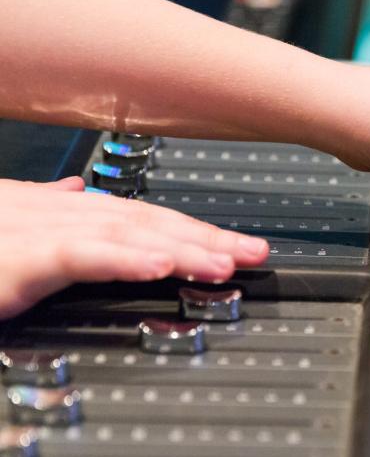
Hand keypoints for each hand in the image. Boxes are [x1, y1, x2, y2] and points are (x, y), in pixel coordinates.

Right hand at [0, 177, 268, 318]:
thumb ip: (41, 209)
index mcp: (54, 206)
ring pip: (124, 234)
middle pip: (146, 220)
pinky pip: (79, 255)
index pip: (139, 215)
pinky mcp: (16, 257)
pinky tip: (162, 265)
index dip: (192, 228)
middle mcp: (51, 211)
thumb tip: (71, 192)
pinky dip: (124, 258)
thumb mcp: (1, 219)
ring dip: (181, 247)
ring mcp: (32, 230)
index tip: (237, 245)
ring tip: (228, 262)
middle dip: (206, 236)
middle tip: (257, 253)